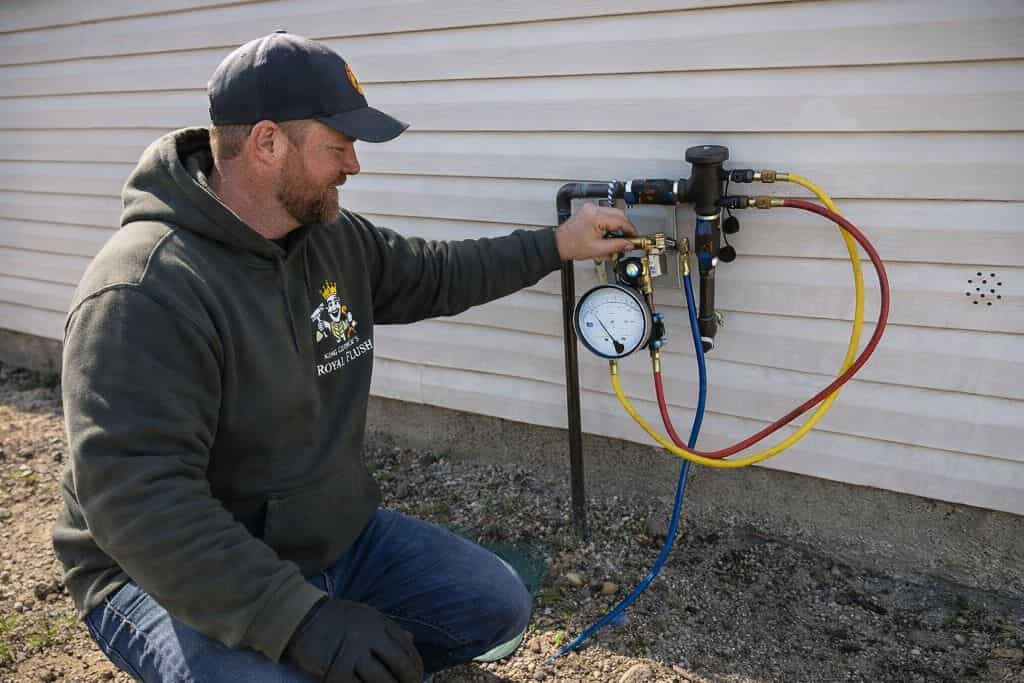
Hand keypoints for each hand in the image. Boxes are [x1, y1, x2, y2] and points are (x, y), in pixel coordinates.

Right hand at [284, 598, 422, 682]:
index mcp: (378, 622)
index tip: (419, 677)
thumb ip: (387, 628)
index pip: (406, 646)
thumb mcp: (364, 615)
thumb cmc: (333, 618)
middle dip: (408, 681)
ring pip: (380, 679)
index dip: (416, 665)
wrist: (299, 617)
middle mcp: (369, 634)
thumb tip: (411, 639)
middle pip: (398, 664)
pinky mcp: (335, 668)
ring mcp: (352, 651)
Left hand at [555, 203, 636, 260]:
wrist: (559, 244)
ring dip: (618, 224)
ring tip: (617, 237)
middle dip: (625, 226)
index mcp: (596, 217)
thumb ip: (617, 246)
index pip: (621, 220)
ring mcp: (590, 208)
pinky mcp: (588, 210)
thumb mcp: (598, 249)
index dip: (630, 230)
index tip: (634, 237)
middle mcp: (593, 209)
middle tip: (628, 238)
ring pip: (613, 212)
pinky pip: (605, 213)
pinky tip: (608, 232)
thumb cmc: (572, 246)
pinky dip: (610, 221)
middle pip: (619, 213)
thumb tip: (630, 244)